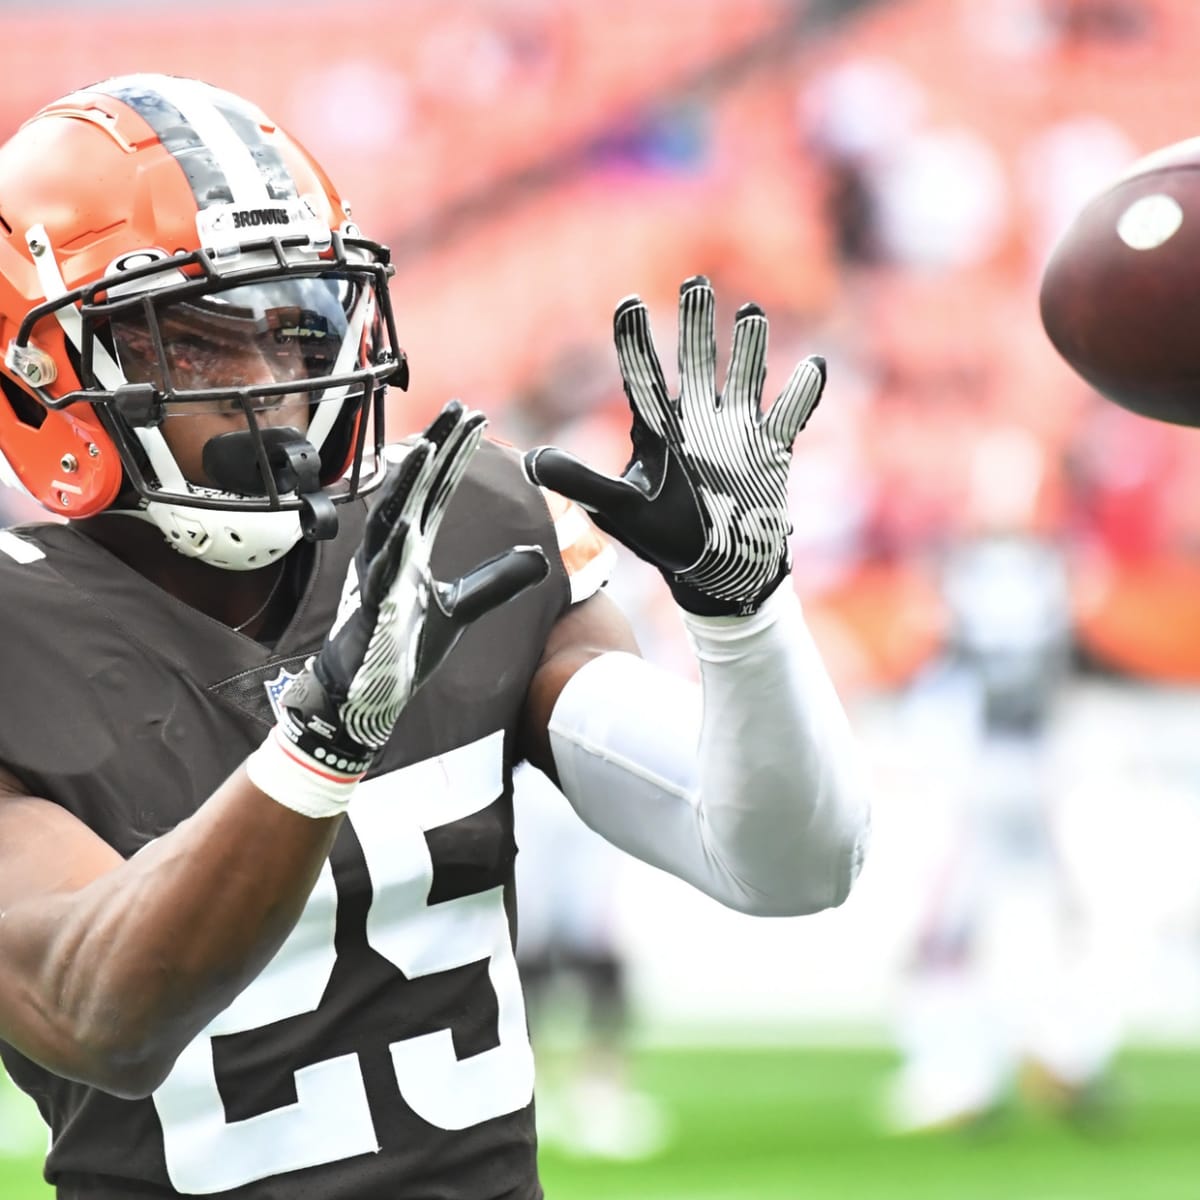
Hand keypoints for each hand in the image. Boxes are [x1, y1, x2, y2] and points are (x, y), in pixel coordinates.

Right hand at [276, 400, 549, 776]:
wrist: (365, 692)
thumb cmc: (403, 645)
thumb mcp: (462, 607)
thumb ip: (497, 580)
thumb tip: (540, 557)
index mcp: (411, 544)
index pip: (439, 488)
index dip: (457, 454)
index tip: (477, 419)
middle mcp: (392, 548)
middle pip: (417, 488)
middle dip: (437, 447)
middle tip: (459, 408)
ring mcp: (378, 571)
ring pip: (392, 515)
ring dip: (412, 482)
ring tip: (432, 447)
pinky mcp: (371, 602)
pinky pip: (381, 566)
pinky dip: (393, 542)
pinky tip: (407, 521)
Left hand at [524, 276, 824, 615]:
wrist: (715, 568)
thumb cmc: (664, 537)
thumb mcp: (619, 509)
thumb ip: (580, 481)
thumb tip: (532, 461)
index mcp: (658, 430)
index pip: (643, 377)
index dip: (636, 340)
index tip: (629, 302)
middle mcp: (696, 421)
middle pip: (696, 361)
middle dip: (697, 323)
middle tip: (696, 282)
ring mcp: (736, 431)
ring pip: (744, 376)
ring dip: (749, 347)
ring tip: (750, 313)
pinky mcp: (770, 450)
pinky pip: (791, 415)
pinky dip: (803, 393)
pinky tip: (813, 365)